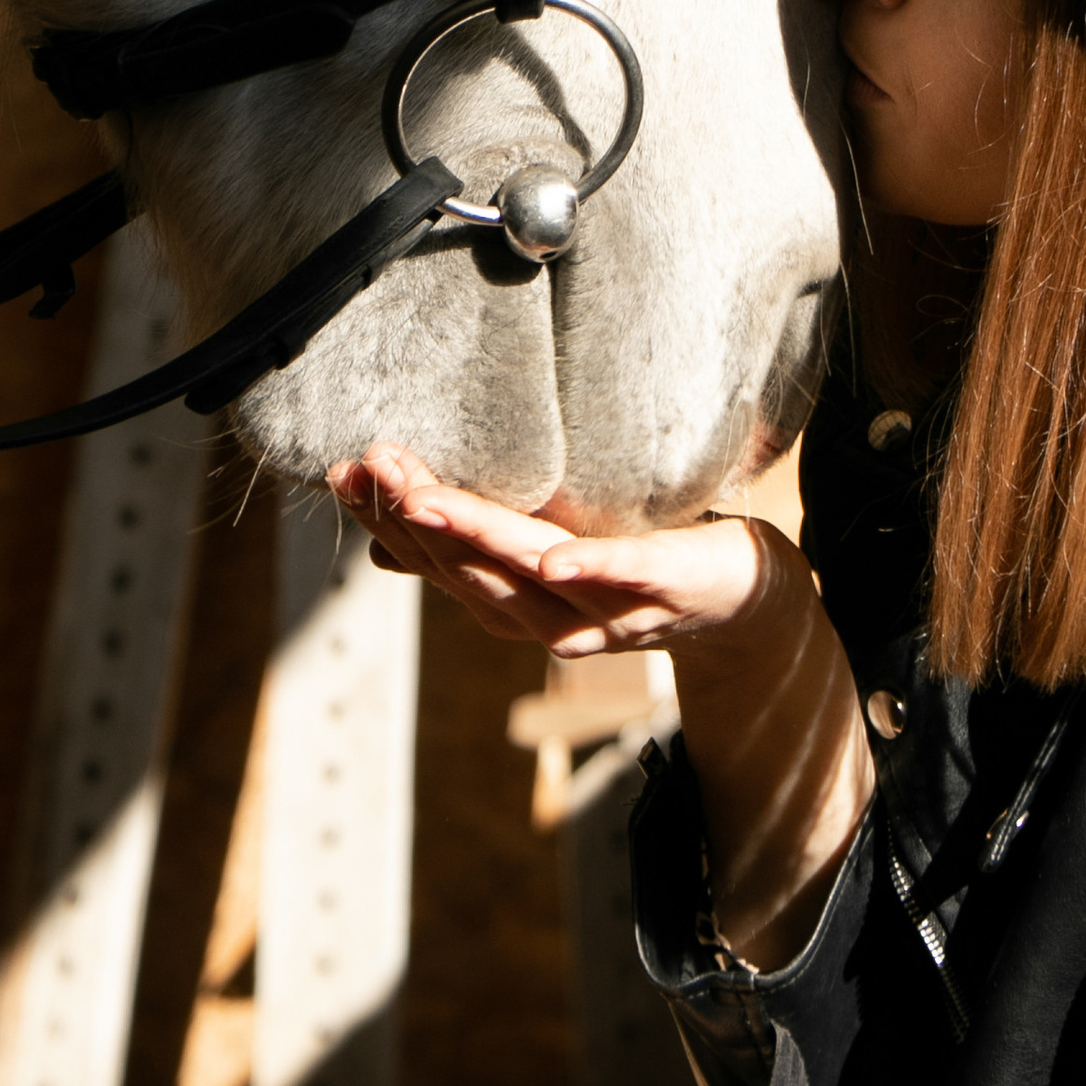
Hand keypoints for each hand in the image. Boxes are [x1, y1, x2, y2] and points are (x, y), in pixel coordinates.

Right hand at [330, 441, 811, 672]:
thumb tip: (386, 536)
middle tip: (369, 469)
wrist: (743, 601)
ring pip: (528, 579)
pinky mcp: (668, 586)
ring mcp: (609, 608)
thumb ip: (476, 543)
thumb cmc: (637, 559)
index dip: (387, 523)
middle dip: (416, 523)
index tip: (342, 475)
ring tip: (425, 502)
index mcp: (516, 599)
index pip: (437, 563)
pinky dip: (591, 570)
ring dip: (475, 541)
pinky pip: (625, 579)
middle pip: (471, 572)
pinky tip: (557, 559)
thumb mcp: (546, 545)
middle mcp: (550, 616)